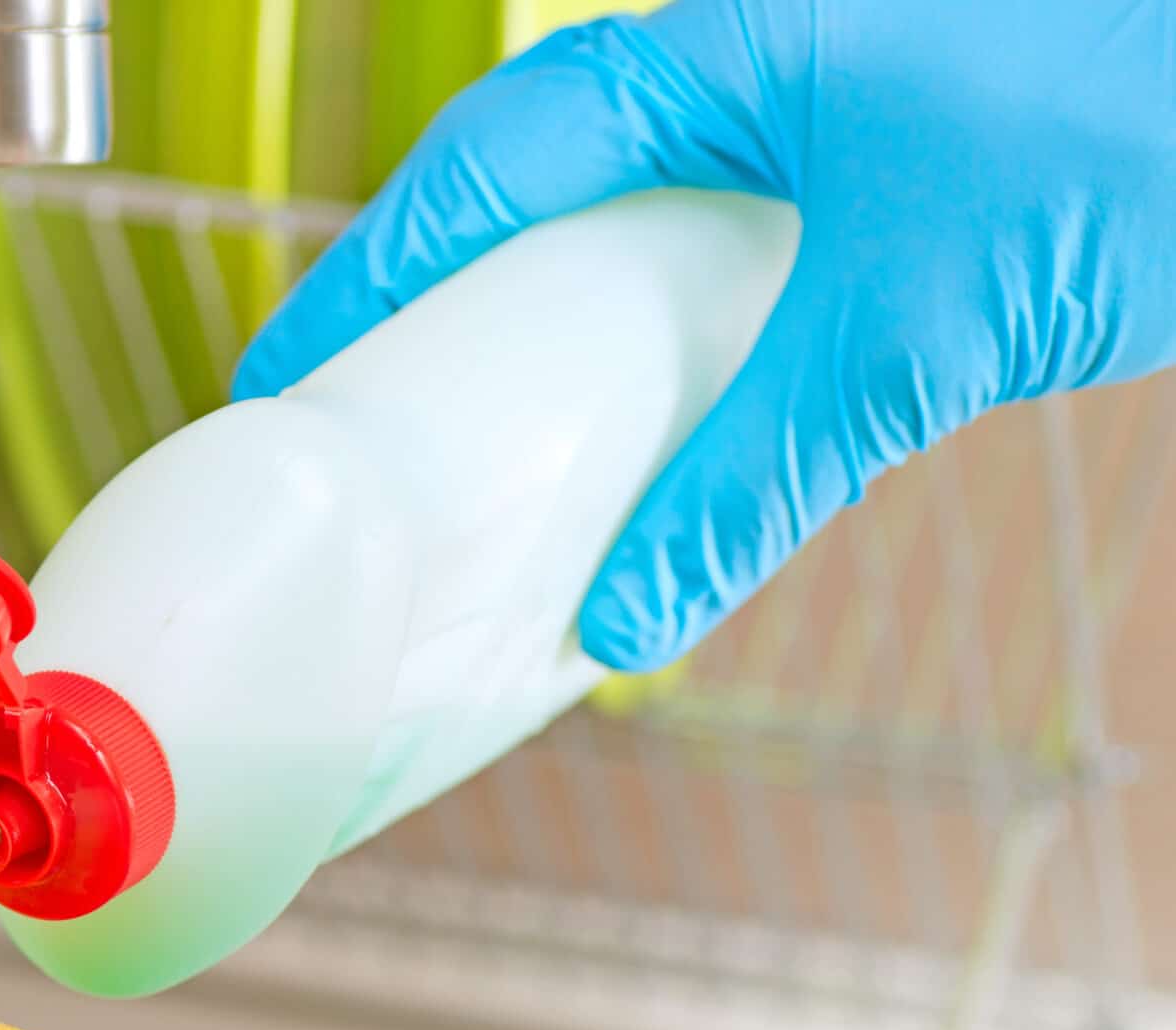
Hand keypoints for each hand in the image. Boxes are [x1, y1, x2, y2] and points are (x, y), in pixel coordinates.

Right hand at [235, 0, 1175, 670]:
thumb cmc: (1136, 135)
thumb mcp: (913, 329)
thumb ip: (755, 474)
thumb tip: (623, 620)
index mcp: (725, 50)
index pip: (489, 159)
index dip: (375, 270)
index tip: (290, 369)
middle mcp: (751, 68)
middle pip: (529, 180)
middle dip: (430, 292)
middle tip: (352, 409)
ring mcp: (814, 117)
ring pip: (622, 219)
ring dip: (540, 320)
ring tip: (459, 429)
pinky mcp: (874, 180)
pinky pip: (716, 259)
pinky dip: (655, 341)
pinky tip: (637, 424)